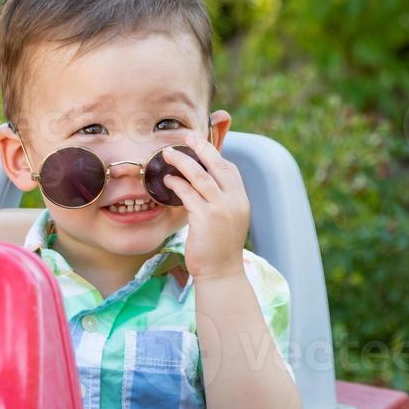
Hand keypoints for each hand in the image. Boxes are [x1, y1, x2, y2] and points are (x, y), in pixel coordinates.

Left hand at [160, 133, 249, 279]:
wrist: (221, 272)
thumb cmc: (218, 247)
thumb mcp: (226, 219)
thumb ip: (219, 200)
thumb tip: (199, 183)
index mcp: (241, 200)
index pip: (229, 169)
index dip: (213, 153)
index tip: (198, 142)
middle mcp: (235, 201)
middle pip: (217, 164)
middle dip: (201, 146)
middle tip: (185, 135)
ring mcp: (222, 209)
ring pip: (200, 176)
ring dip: (182, 161)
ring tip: (167, 153)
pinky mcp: (206, 218)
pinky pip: (188, 193)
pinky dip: (176, 183)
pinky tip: (166, 180)